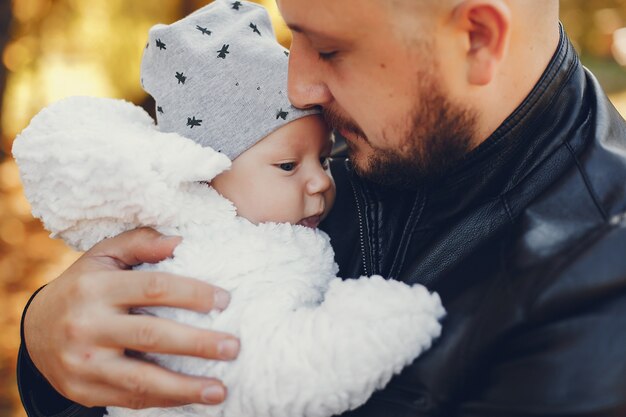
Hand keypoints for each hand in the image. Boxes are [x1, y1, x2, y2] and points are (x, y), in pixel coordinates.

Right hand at [23, 228, 238, 408]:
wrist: (35, 330)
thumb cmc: (84, 286)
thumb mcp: (104, 256)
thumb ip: (140, 243)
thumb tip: (180, 240)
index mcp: (96, 288)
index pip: (153, 287)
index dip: (193, 294)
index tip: (225, 301)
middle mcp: (86, 326)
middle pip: (151, 336)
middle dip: (197, 344)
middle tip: (233, 347)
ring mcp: (83, 362)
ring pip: (141, 378)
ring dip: (185, 387)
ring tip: (220, 390)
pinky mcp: (83, 390)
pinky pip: (130, 399)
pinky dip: (165, 400)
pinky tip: (193, 399)